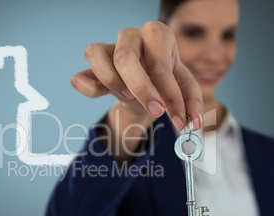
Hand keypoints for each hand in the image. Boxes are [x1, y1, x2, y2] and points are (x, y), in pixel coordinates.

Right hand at [70, 21, 202, 129]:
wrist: (146, 81)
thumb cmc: (164, 78)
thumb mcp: (183, 87)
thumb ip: (191, 102)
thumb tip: (193, 123)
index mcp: (157, 34)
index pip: (160, 64)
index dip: (170, 94)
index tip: (178, 118)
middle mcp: (131, 36)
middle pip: (125, 57)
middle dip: (141, 89)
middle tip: (156, 111)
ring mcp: (108, 47)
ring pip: (96, 54)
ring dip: (110, 80)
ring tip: (126, 96)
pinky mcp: (94, 67)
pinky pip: (80, 74)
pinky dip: (86, 87)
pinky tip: (101, 93)